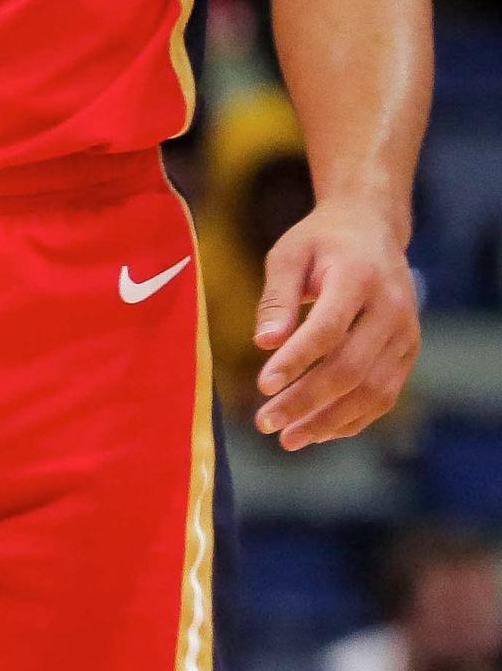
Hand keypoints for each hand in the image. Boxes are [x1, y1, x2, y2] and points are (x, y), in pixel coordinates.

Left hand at [252, 197, 418, 448]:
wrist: (372, 231)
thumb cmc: (320, 242)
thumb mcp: (287, 254)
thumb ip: (276, 298)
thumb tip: (264, 344)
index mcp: (359, 278)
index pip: (329, 329)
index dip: (296, 360)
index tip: (262, 386)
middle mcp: (392, 310)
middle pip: (351, 367)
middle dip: (307, 401)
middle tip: (265, 423)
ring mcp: (406, 335)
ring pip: (373, 390)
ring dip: (329, 420)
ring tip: (287, 439)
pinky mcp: (409, 353)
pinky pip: (385, 395)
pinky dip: (352, 419)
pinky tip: (317, 432)